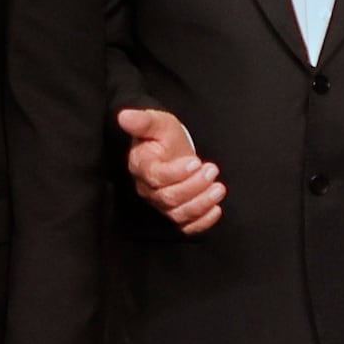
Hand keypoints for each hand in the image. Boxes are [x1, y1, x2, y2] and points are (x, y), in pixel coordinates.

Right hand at [117, 108, 223, 234]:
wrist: (171, 151)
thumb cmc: (163, 136)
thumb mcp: (157, 123)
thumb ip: (143, 121)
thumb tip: (124, 116)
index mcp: (141, 166)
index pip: (156, 177)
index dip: (177, 173)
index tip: (195, 162)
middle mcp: (148, 189)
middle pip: (169, 197)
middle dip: (194, 186)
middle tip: (211, 170)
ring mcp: (161, 204)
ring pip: (178, 213)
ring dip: (201, 203)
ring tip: (218, 188)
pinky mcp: (175, 214)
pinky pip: (186, 227)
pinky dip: (202, 222)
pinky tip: (216, 209)